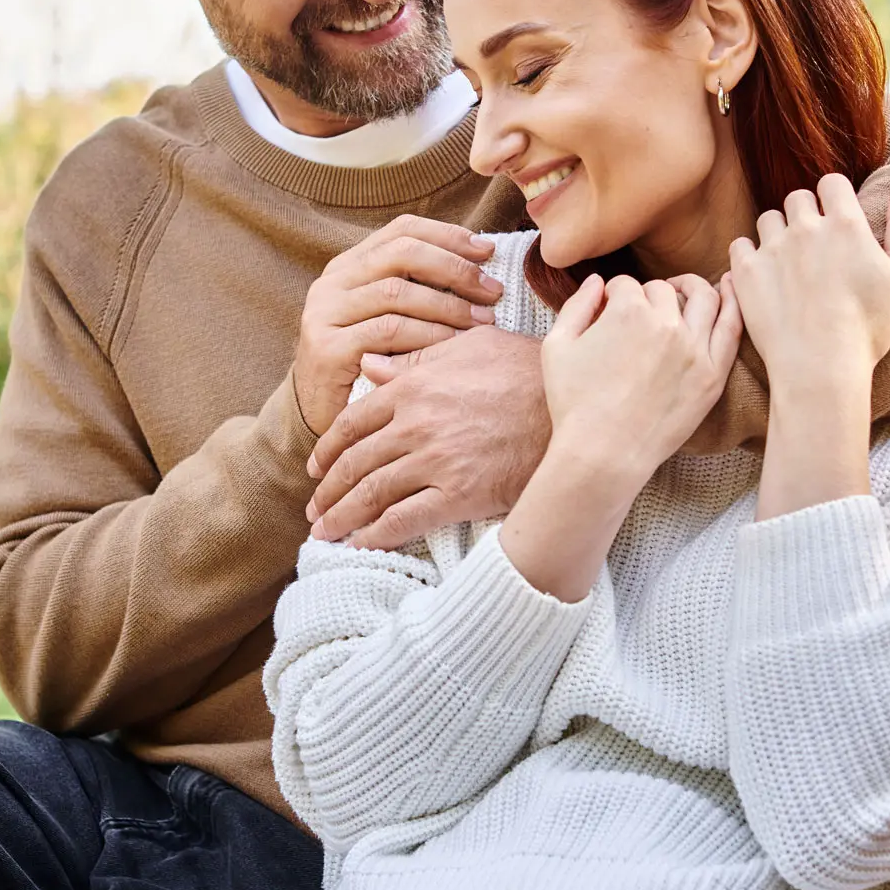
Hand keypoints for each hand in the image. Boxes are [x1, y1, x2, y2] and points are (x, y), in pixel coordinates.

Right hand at [292, 216, 502, 437]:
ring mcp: (325, 313)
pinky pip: (387, 332)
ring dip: (448, 306)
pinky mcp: (326, 348)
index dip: (448, 235)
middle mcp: (332, 282)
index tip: (488, 251)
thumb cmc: (371, 366)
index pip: (402, 230)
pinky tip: (454, 344)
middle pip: (401, 253)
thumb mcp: (392, 320)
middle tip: (492, 291)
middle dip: (454, 269)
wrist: (322, 418)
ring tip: (482, 321)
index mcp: (350, 266)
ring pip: (396, 292)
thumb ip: (420, 291)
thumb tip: (481, 268)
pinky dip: (427, 335)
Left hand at [306, 327, 550, 549]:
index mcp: (414, 388)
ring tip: (326, 533)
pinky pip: (405, 520)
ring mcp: (435, 462)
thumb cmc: (529, 371)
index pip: (353, 423)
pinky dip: (377, 534)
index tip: (317, 467)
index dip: (328, 449)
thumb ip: (416, 359)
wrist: (576, 410)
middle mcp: (415, 426)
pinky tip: (361, 544)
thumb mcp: (471, 346)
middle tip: (314, 510)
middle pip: (355, 463)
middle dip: (327, 490)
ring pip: (372, 494)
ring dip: (342, 517)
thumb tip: (372, 367)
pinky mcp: (459, 494)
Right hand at [542, 271, 742, 488]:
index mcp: (627, 310)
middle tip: (642, 309)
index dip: (614, 295)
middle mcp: (665, 323)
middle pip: (663, 290)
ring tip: (684, 290)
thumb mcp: (557, 346)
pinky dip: (733, 304)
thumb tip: (597, 281)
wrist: (603, 454)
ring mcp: (694, 349)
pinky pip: (731, 330)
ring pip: (704, 298)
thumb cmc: (574, 404)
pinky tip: (729, 291)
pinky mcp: (712, 375)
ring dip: (692, 287)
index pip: (625, 285)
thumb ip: (577, 305)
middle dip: (648, 294)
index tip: (610, 308)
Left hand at [728, 174, 889, 393]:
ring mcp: (772, 248)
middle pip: (797, 197)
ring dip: (777, 233)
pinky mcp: (746, 272)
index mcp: (845, 223)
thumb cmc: (869, 327)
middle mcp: (805, 227)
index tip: (836, 220)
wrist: (821, 365)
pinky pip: (739, 245)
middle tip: (813, 247)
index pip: (831, 183)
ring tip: (788, 263)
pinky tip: (762, 274)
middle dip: (805, 214)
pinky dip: (748, 255)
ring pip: (768, 219)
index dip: (834, 197)